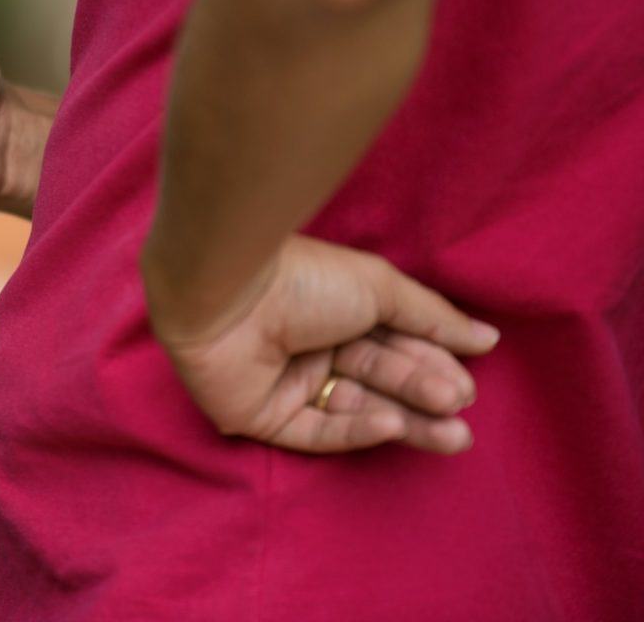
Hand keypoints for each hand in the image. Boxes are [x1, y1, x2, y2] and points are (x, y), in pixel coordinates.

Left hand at [142, 235, 500, 454]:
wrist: (228, 294)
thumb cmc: (304, 280)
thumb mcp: (378, 289)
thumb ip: (431, 317)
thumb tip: (486, 338)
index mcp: (335, 310)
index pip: (393, 344)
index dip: (431, 363)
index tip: (469, 380)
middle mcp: (311, 346)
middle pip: (378, 379)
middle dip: (423, 394)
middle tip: (460, 408)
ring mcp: (285, 383)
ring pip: (355, 409)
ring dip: (405, 421)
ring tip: (453, 434)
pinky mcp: (262, 417)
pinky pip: (316, 431)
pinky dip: (356, 429)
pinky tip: (392, 423)